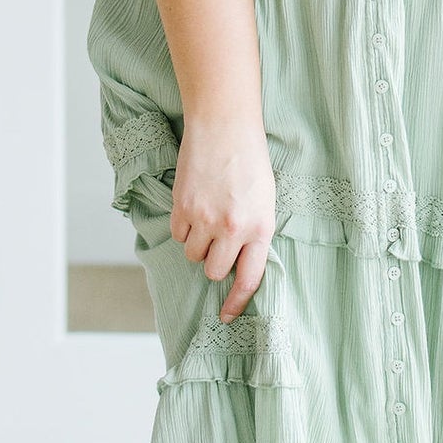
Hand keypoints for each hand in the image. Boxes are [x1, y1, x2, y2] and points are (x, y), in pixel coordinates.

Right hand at [170, 116, 276, 320]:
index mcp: (260, 229)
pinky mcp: (182, 207)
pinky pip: (177, 235)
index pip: (248, 279)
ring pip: (193, 255)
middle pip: (214, 271)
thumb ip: (254, 233)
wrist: (224, 126)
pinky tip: (194, 206)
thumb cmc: (249, 162)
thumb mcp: (265, 201)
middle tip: (217, 241)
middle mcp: (233, 229)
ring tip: (207, 216)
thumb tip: (238, 263)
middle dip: (214, 262)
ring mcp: (205, 219)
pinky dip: (183, 227)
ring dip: (197, 244)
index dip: (236, 302)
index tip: (227, 315)